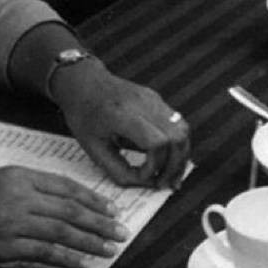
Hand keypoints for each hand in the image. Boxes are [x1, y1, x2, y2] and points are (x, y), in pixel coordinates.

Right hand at [0, 165, 127, 267]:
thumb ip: (25, 187)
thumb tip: (60, 201)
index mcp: (18, 175)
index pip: (66, 186)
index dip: (93, 199)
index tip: (111, 209)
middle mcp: (18, 194)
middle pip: (71, 209)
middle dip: (101, 222)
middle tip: (121, 232)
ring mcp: (12, 221)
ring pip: (63, 231)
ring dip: (91, 242)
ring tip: (110, 250)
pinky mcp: (4, 246)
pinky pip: (44, 253)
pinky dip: (66, 259)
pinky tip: (81, 265)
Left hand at [51, 63, 191, 187]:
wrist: (84, 82)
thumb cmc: (84, 116)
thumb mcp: (93, 148)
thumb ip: (118, 169)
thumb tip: (146, 184)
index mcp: (122, 115)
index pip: (156, 141)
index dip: (155, 165)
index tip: (144, 177)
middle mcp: (143, 103)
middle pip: (177, 136)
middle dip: (175, 165)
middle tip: (166, 184)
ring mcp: (154, 99)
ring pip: (183, 130)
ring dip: (181, 156)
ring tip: (171, 176)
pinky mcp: (158, 100)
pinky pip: (177, 124)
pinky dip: (177, 144)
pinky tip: (168, 159)